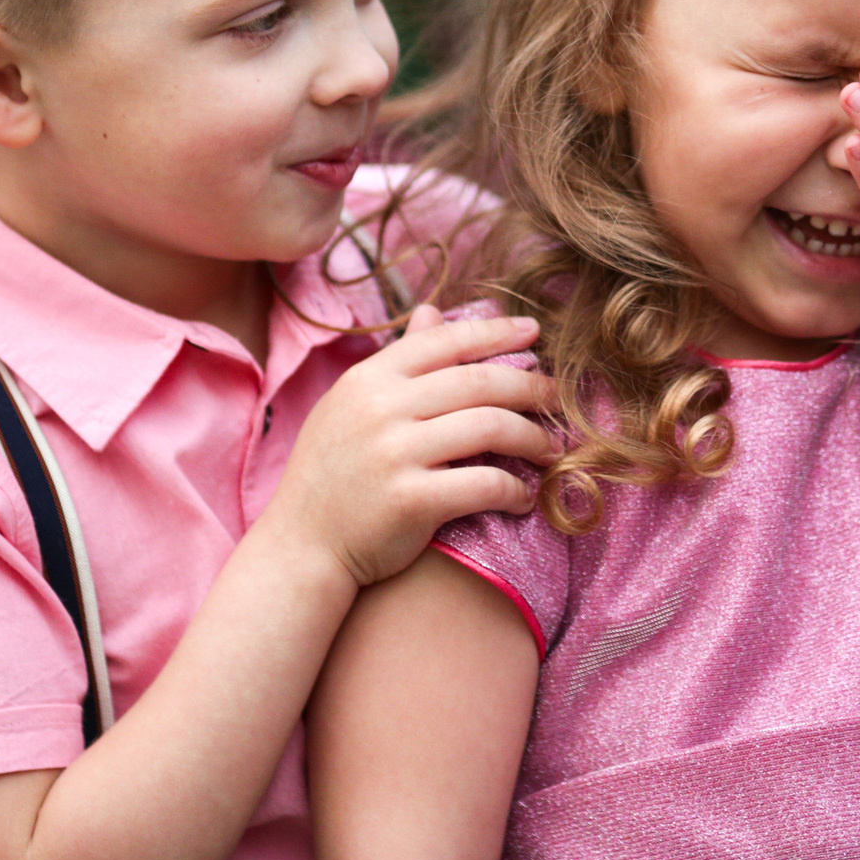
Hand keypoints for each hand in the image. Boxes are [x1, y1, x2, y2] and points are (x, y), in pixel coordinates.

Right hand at [266, 305, 558, 588]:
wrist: (300, 548)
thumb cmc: (331, 476)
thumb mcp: (351, 406)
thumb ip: (397, 363)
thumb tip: (434, 311)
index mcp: (368, 379)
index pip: (444, 341)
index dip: (495, 332)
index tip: (534, 333)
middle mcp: (380, 408)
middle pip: (478, 382)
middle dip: (530, 387)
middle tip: (559, 398)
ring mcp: (393, 453)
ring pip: (490, 427)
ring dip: (533, 437)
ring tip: (551, 449)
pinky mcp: (410, 501)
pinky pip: (484, 484)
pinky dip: (515, 489)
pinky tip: (525, 497)